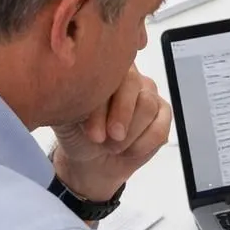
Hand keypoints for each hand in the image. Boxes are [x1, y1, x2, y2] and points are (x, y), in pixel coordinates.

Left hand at [51, 67, 170, 200]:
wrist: (91, 161)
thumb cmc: (78, 134)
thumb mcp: (66, 116)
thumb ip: (70, 98)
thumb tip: (72, 88)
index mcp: (104, 69)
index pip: (109, 73)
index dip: (102, 105)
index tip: (92, 132)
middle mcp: (129, 76)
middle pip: (133, 84)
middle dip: (119, 116)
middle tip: (103, 139)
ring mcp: (149, 94)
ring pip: (147, 106)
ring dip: (128, 135)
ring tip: (112, 147)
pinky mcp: (162, 114)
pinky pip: (160, 128)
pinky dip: (142, 145)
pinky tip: (128, 151)